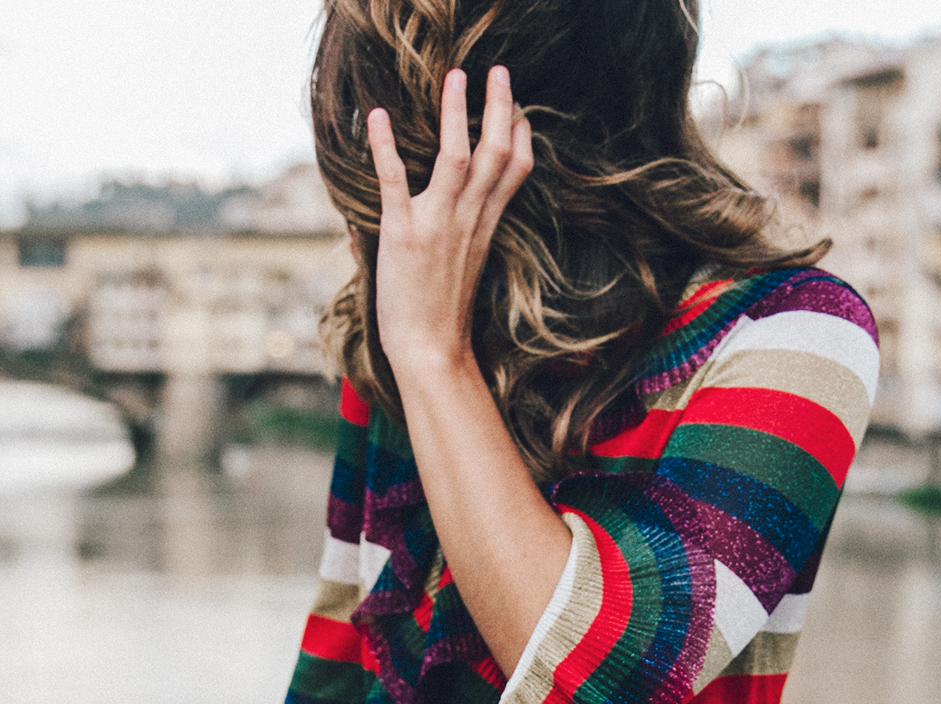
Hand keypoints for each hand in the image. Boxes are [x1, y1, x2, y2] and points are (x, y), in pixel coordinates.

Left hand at [366, 65, 532, 380]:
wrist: (431, 352)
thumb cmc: (441, 319)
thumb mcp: (461, 270)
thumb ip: (455, 237)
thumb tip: (439, 218)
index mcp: (485, 228)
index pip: (516, 173)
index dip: (522, 137)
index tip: (520, 112)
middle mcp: (468, 220)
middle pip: (497, 153)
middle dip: (501, 108)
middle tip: (501, 72)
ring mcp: (438, 225)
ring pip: (458, 156)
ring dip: (456, 113)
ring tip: (456, 77)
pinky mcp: (404, 234)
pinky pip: (395, 182)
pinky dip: (385, 147)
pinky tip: (378, 115)